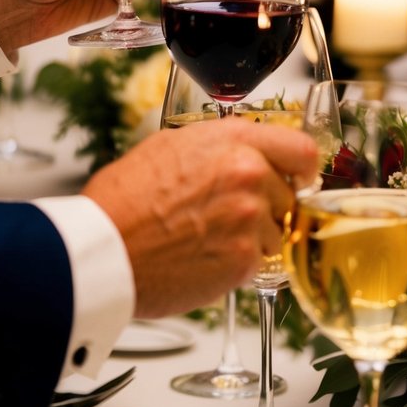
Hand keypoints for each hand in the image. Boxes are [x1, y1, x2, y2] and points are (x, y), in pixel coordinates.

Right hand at [82, 116, 318, 316]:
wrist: (103, 250)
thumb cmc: (123, 201)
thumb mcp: (171, 147)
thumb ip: (219, 147)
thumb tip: (244, 154)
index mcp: (234, 141)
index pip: (301, 149)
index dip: (302, 168)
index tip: (299, 179)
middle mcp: (249, 174)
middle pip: (288, 195)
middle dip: (266, 207)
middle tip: (228, 217)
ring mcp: (250, 218)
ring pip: (275, 231)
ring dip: (251, 238)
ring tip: (206, 239)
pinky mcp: (244, 260)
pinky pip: (258, 262)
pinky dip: (236, 265)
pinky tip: (203, 258)